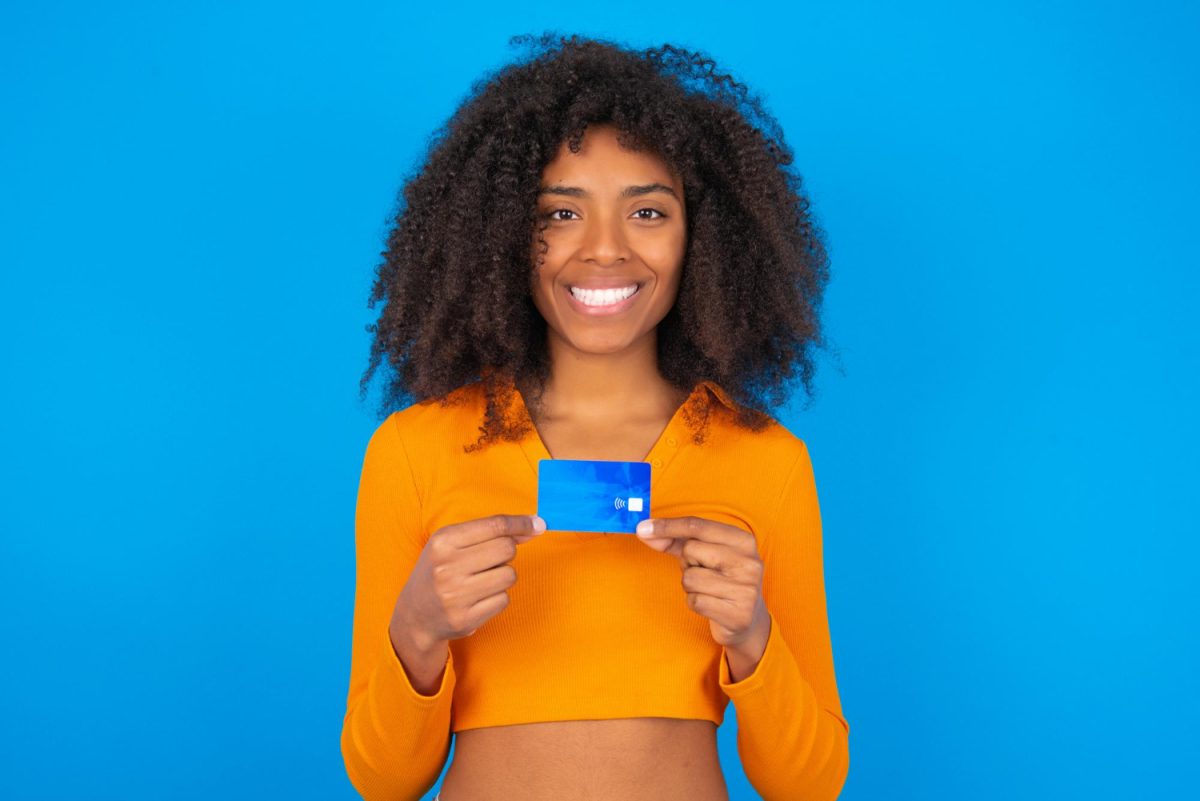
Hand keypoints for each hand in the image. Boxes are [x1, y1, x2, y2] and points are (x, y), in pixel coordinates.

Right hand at [393, 513, 545, 648]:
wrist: (415, 615)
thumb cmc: (439, 571)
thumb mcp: (452, 543)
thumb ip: (490, 532)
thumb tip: (535, 526)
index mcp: (443, 541)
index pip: (495, 525)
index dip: (521, 524)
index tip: (538, 524)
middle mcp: (447, 567)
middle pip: (507, 548)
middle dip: (508, 551)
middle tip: (491, 559)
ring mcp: (455, 595)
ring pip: (509, 575)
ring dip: (503, 575)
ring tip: (482, 579)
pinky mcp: (465, 619)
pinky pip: (504, 599)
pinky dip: (497, 597)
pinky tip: (478, 598)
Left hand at [635, 516, 770, 660]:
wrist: (749, 618)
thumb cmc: (721, 579)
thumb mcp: (705, 554)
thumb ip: (675, 541)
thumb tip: (643, 530)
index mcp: (743, 540)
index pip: (697, 525)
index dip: (667, 526)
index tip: (642, 528)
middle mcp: (749, 562)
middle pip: (691, 550)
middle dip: (688, 562)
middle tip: (705, 572)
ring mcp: (746, 589)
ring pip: (689, 578)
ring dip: (690, 586)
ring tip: (708, 589)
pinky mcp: (738, 614)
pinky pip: (694, 601)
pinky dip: (694, 603)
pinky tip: (711, 605)